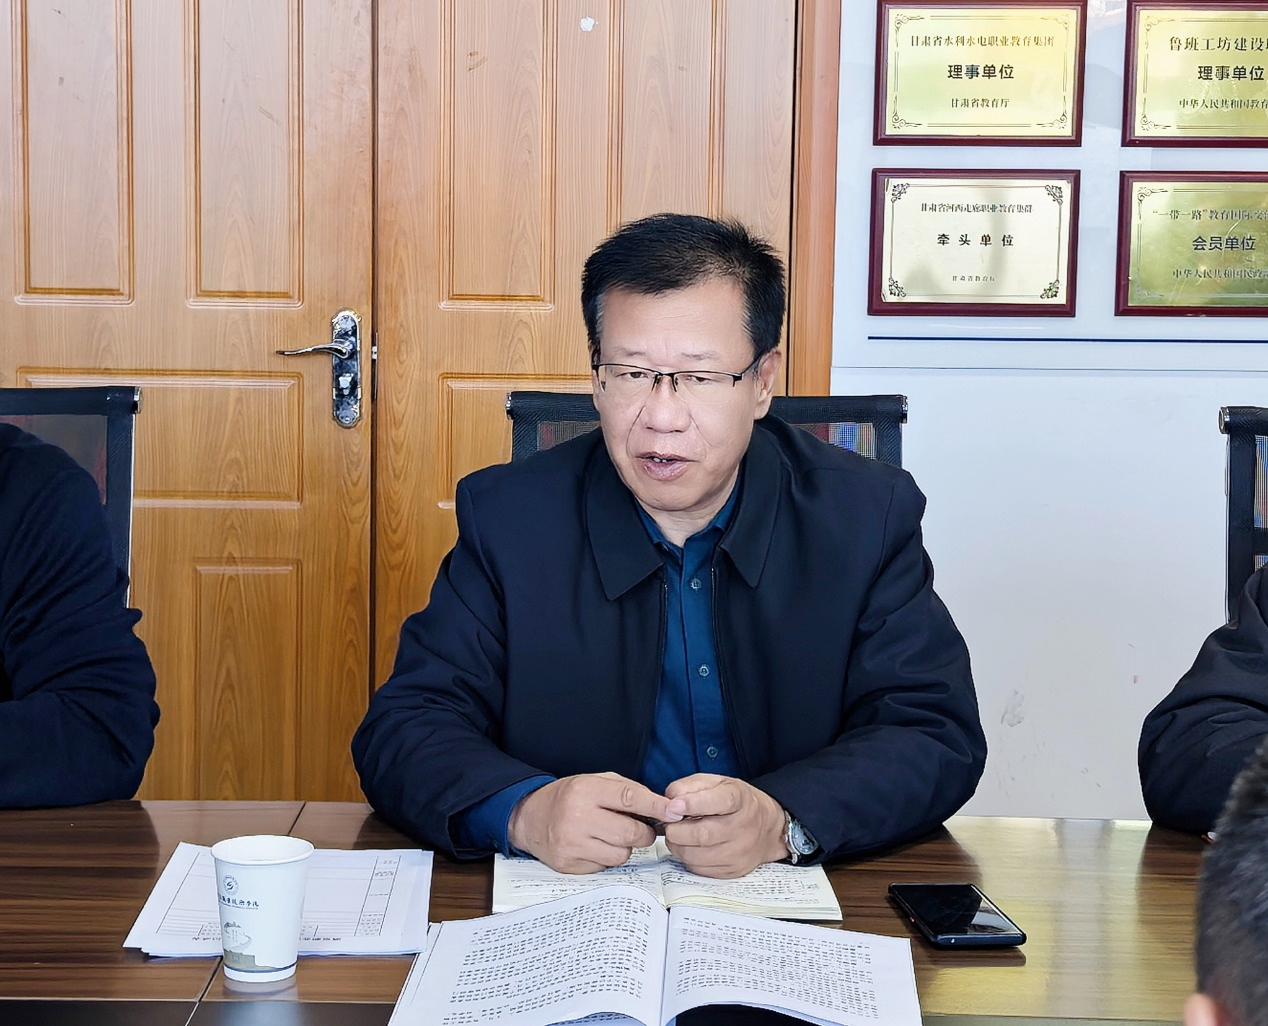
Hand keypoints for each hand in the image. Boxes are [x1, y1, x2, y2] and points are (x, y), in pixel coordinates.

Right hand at [507, 772, 685, 874]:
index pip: (630, 798)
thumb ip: (629, 792)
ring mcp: (572, 844)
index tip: (674, 811)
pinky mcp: (569, 866)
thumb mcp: (595, 782)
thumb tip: (665, 809)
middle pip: (631, 833)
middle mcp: (577, 817)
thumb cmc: (570, 797)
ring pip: (622, 854)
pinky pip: (605, 867)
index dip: (656, 806)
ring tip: (608, 835)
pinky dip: (606, 858)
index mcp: (585, 791)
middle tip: (637, 827)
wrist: (530, 817)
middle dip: (643, 832)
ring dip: (623, 847)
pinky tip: (594, 846)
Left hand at [662, 774, 787, 877]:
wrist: (767, 828)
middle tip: (670, 822)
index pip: (719, 802)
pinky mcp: (731, 871)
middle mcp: (743, 827)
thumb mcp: (717, 782)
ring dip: (677, 845)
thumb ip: (691, 786)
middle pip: (702, 834)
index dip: (692, 804)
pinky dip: (687, 858)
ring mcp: (738, 852)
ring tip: (679, 834)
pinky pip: (698, 869)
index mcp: (740, 799)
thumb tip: (670, 800)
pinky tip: (691, 846)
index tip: (673, 806)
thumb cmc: (738, 803)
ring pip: (695, 855)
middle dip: (676, 829)